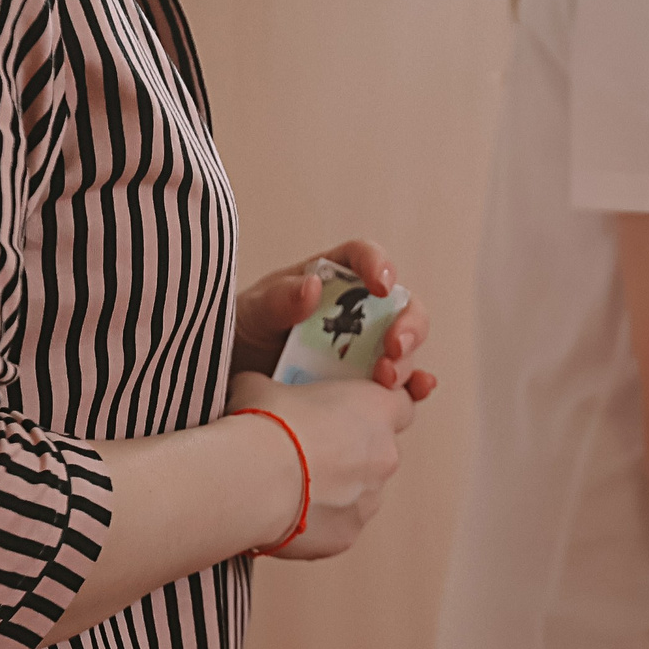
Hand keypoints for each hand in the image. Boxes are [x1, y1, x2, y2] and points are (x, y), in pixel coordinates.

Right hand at [227, 372, 415, 558]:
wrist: (254, 479)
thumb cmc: (267, 425)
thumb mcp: (262, 387)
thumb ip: (273, 388)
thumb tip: (256, 390)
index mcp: (375, 409)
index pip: (401, 404)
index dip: (376, 410)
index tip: (350, 414)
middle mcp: (384, 455)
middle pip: (376, 453)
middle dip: (347, 453)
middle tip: (306, 452)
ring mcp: (370, 499)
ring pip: (358, 493)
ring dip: (333, 490)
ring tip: (290, 486)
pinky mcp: (348, 535)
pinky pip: (337, 525)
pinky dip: (317, 521)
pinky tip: (285, 512)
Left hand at [234, 239, 437, 399]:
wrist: (230, 384)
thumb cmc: (241, 335)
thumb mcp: (251, 313)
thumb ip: (278, 299)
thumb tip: (313, 286)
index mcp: (330, 279)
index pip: (364, 258)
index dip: (378, 265)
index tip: (381, 285)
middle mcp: (356, 312)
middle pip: (400, 306)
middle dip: (407, 324)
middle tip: (393, 346)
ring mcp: (364, 350)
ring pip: (405, 348)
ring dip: (407, 361)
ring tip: (384, 378)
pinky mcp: (365, 386)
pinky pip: (400, 385)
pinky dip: (415, 387)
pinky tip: (418, 389)